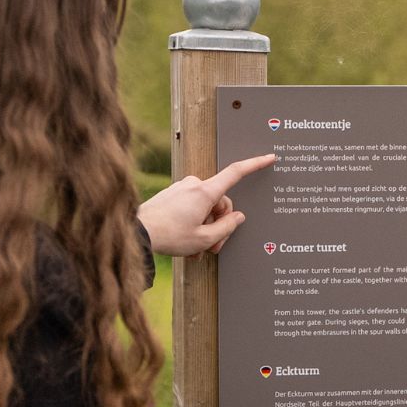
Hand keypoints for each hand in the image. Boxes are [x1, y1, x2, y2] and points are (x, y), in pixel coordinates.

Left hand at [137, 154, 274, 256]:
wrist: (137, 232)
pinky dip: (194, 223)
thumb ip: (227, 228)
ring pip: (206, 207)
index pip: (236, 173)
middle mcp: (194, 185)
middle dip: (219, 225)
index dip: (255, 165)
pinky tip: (187, 241)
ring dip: (205, 227)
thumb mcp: (204, 239)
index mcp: (205, 192)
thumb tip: (238, 217)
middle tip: (212, 247)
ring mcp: (182, 188)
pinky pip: (192, 207)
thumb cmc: (169, 236)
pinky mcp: (173, 194)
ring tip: (196, 248)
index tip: (269, 158)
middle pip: (220, 203)